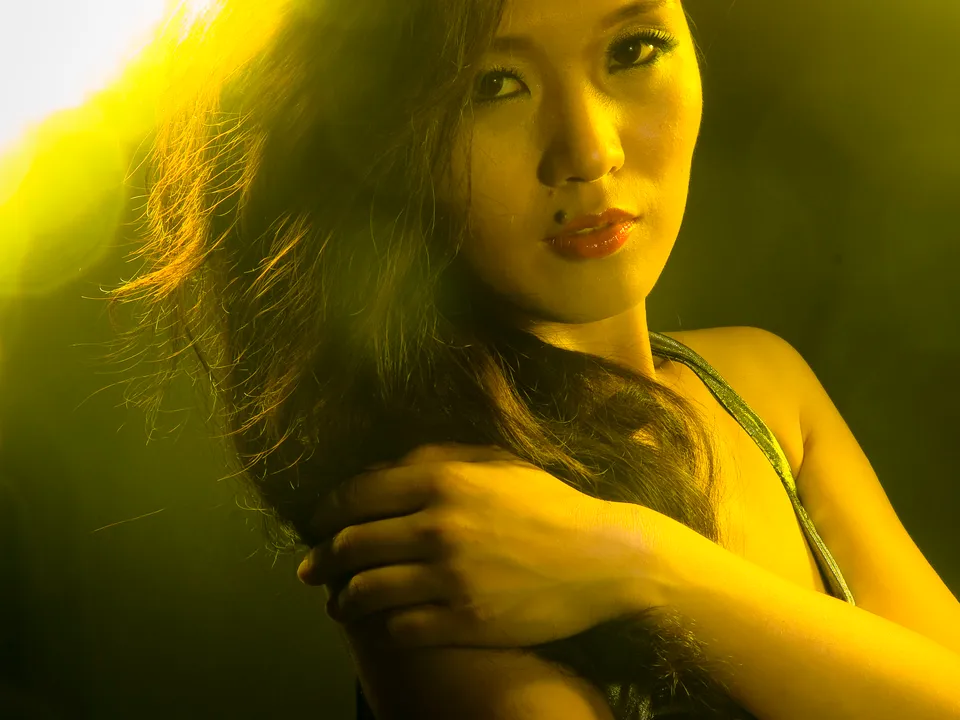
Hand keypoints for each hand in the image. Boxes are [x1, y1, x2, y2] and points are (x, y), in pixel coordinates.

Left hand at [297, 443, 662, 648]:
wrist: (604, 559)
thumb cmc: (549, 505)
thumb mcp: (496, 463)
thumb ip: (439, 458)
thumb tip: (384, 467)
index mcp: (442, 480)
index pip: (354, 496)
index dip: (323, 513)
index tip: (314, 525)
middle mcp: (438, 527)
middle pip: (350, 546)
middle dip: (321, 561)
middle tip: (311, 571)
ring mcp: (450, 578)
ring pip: (365, 593)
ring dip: (341, 601)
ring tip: (339, 604)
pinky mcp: (465, 622)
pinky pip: (398, 630)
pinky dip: (381, 629)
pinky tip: (381, 626)